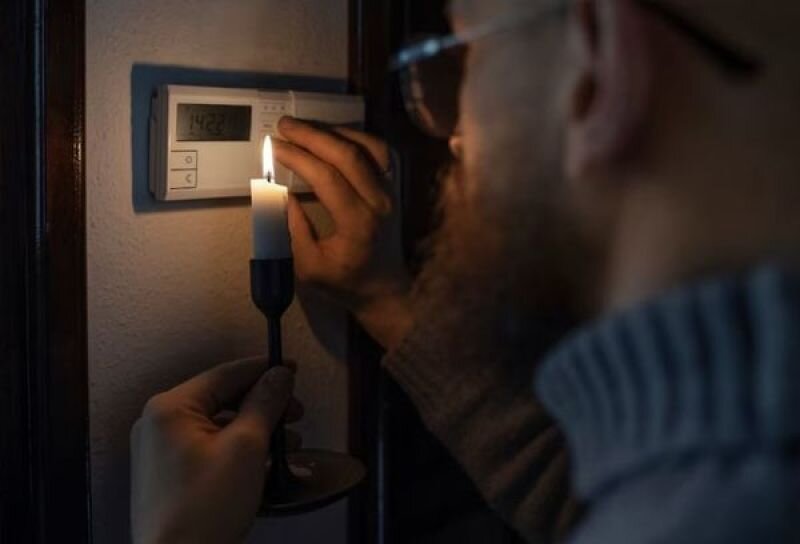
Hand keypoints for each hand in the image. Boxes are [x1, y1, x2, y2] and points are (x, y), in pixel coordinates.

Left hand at [130, 358, 301, 543]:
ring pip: (218, 424)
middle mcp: (160, 425)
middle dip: (264, 405)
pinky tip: (263, 462)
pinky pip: (209, 447)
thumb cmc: (200, 513)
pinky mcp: (170, 475)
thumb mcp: (246, 447)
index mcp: (170, 409)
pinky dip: (238, 449)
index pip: (226, 374)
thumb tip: (278, 376)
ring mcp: (162, 451)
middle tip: (295, 412)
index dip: (264, 370)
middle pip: (222, 398)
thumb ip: (264, 403)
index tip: (290, 369)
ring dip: (256, 429)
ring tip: (286, 443)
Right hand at [275, 117, 412, 348]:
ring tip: (307, 128)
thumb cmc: (346, 282)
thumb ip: (294, 228)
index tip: (275, 147)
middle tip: (284, 125)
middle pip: (348, 154)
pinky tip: (334, 136)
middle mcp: (379, 202)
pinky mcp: (394, 188)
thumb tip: (279, 191)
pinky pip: (381, 152)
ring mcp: (391, 192)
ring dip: (335, 131)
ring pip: (369, 147)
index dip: (299, 157)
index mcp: (357, 224)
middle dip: (313, 135)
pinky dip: (357, 138)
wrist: (386, 290)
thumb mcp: (309, 266)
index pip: (327, 178)